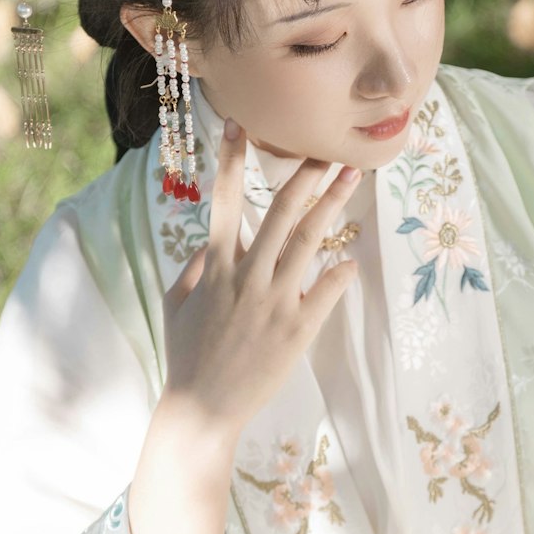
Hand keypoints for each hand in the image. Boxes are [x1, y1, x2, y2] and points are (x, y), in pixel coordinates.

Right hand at [160, 117, 361, 437]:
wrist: (202, 408)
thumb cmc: (187, 355)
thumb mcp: (178, 303)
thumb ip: (196, 266)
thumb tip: (213, 240)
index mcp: (216, 266)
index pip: (224, 201)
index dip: (230, 161)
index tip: (239, 125)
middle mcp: (247, 276)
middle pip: (282, 211)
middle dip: (306, 174)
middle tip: (329, 148)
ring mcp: (275, 301)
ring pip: (310, 240)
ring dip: (333, 204)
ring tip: (353, 177)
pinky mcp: (297, 329)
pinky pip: (327, 289)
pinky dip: (342, 271)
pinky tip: (354, 258)